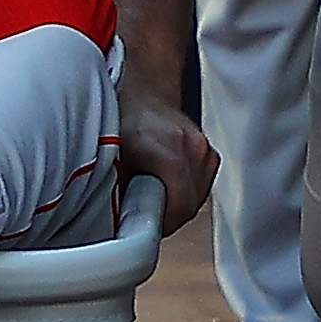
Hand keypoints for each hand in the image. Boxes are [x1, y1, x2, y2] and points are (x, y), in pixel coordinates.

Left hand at [116, 86, 217, 232]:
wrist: (145, 93)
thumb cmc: (125, 120)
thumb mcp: (111, 155)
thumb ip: (119, 189)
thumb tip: (119, 222)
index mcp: (167, 150)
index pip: (179, 205)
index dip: (161, 223)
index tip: (145, 227)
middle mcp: (192, 148)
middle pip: (189, 205)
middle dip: (167, 217)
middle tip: (145, 215)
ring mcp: (203, 150)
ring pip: (197, 198)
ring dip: (177, 206)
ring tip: (153, 198)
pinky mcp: (209, 155)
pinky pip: (201, 187)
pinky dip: (186, 193)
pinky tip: (167, 187)